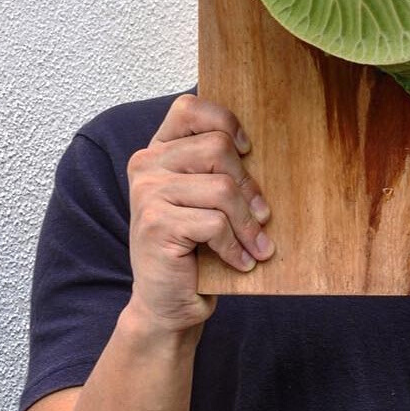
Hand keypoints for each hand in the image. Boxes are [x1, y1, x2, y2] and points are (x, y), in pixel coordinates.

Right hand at [123, 92, 272, 333]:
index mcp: (159, 150)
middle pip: (218, 148)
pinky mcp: (155, 224)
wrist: (166, 302)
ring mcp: (147, 193)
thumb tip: (262, 148)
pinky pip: (214, 224)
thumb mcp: (205, 198)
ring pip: (222, 189)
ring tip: (258, 244)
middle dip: (249, 185)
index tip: (247, 150)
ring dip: (248, 223)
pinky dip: (236, 246)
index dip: (225, 121)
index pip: (190, 108)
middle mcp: (146, 165)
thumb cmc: (193, 246)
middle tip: (263, 215)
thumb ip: (218, 168)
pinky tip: (242, 261)